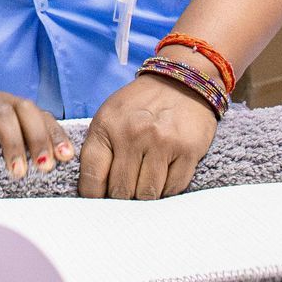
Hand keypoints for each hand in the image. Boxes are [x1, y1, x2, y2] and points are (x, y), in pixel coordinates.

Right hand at [0, 71, 74, 179]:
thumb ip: (18, 140)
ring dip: (12, 143)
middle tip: (45, 168)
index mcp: (14, 107)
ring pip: (0, 115)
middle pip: (25, 111)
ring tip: (17, 173)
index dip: (56, 134)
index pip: (42, 116)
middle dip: (38, 139)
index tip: (68, 158)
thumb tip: (44, 175)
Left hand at [78, 74, 219, 199]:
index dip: (93, 195)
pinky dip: (167, 190)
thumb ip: (100, 149)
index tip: (98, 199)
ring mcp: (162, 143)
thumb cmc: (140, 105)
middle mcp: (133, 134)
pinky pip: (173, 188)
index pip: (93, 175)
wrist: (181, 82)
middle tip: (125, 192)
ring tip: (144, 185)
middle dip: (121, 197)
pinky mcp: (188, 150)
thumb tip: (95, 192)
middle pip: (121, 190)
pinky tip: (164, 177)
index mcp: (108, 125)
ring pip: (147, 194)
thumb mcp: (110, 116)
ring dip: (145, 195)